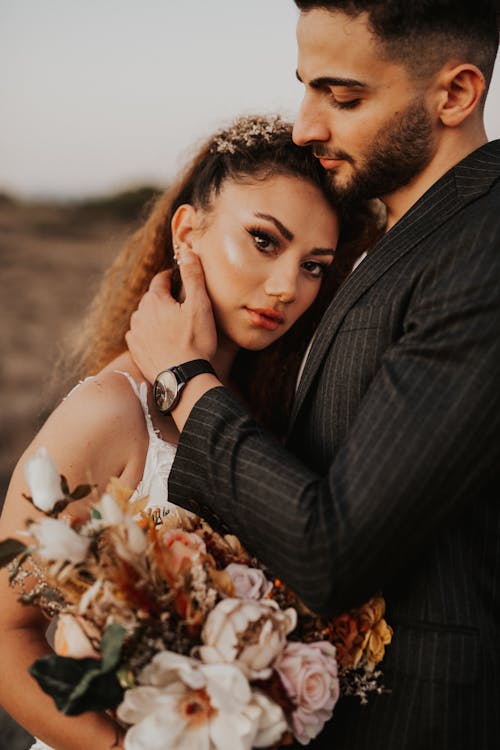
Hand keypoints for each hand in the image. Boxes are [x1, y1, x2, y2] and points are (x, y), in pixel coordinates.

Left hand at [126, 251, 217, 383]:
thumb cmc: (195, 342)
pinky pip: (140, 335)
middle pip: (152, 299)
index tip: (179, 279)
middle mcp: (139, 314)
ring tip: (172, 325)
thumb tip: (186, 252)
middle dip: (164, 298)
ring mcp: (135, 334)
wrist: (183, 379)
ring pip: (145, 317)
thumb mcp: (200, 305)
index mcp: (154, 300)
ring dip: (156, 316)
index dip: (171, 278)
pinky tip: (161, 340)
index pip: (160, 280)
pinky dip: (149, 334)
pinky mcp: (135, 350)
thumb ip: (193, 276)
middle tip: (181, 305)